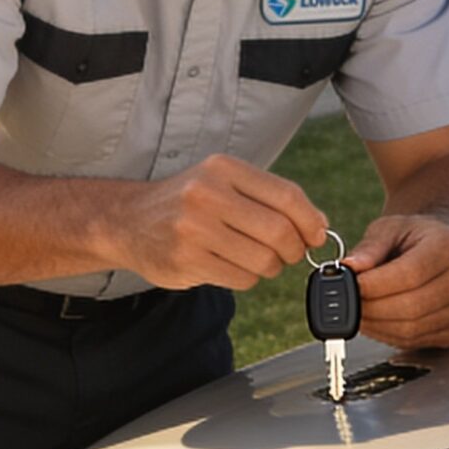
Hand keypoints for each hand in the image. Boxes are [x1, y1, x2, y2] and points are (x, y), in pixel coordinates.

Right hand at [114, 155, 326, 290]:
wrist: (128, 220)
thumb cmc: (189, 202)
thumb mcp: (223, 182)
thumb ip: (269, 198)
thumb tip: (319, 225)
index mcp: (223, 169)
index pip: (287, 196)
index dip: (311, 221)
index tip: (316, 236)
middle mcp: (207, 194)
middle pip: (279, 231)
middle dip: (293, 249)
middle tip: (288, 253)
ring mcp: (194, 229)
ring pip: (263, 260)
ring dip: (270, 267)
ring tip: (257, 260)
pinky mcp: (187, 261)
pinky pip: (241, 279)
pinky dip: (248, 278)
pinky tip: (234, 266)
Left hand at [344, 213, 448, 349]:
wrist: (444, 251)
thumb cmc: (416, 238)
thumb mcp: (391, 228)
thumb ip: (370, 247)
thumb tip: (349, 268)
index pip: (412, 273)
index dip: (376, 284)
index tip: (352, 285)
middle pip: (413, 306)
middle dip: (372, 308)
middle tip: (348, 303)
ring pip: (412, 328)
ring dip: (377, 324)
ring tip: (358, 311)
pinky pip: (415, 341)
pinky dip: (388, 335)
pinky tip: (376, 321)